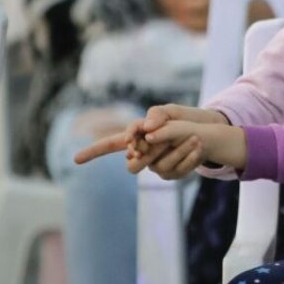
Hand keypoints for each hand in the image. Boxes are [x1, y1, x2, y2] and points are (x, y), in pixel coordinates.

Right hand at [73, 104, 228, 176]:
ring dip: (175, 150)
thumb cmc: (184, 120)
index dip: (93, 152)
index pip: (110, 145)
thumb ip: (157, 114)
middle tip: (153, 142)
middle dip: (142, 153)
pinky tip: (199, 145)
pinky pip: (178, 169)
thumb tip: (147, 128)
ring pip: (157, 166)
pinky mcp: (174, 172)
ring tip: (192, 136)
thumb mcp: (170, 111)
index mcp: (137, 138)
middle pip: (132, 165)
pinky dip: (189, 156)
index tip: (76, 159)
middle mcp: (144, 154)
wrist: (207, 133)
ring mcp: (158, 166)